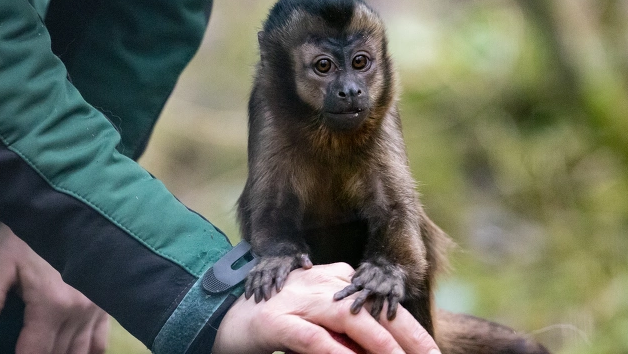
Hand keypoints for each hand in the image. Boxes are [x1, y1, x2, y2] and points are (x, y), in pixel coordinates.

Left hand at [0, 223, 109, 352]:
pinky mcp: (106, 303)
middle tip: (26, 347)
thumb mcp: (1, 260)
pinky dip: (87, 352)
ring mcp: (97, 308)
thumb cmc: (30, 231)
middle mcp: (80, 311)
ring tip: (46, 350)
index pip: (35, 353)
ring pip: (80, 352)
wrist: (67, 205)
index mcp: (53, 304)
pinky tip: (74, 352)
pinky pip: (101, 341)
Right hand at [214, 263, 440, 353]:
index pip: (379, 305)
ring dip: (380, 346)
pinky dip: (335, 353)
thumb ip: (344, 329)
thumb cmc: (271, 325)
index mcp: (330, 281)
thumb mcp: (315, 323)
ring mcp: (295, 301)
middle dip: (408, 338)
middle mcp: (317, 285)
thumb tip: (382, 348)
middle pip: (372, 310)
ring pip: (348, 319)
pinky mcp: (274, 322)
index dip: (411, 330)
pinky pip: (312, 339)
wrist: (216, 319)